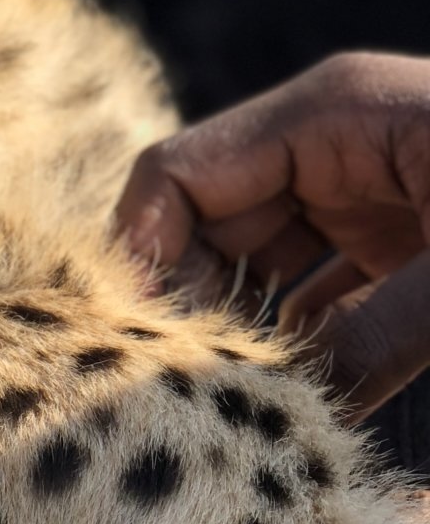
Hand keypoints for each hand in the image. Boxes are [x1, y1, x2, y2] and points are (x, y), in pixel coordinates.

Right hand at [114, 53, 429, 421]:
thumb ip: (378, 332)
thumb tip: (291, 408)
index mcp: (325, 115)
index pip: (178, 173)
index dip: (142, 250)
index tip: (137, 338)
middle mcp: (320, 145)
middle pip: (203, 221)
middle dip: (194, 301)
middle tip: (198, 387)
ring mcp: (352, 191)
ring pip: (252, 263)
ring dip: (248, 330)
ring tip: (248, 399)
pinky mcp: (386, 237)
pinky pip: (312, 290)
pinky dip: (303, 342)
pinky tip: (305, 394)